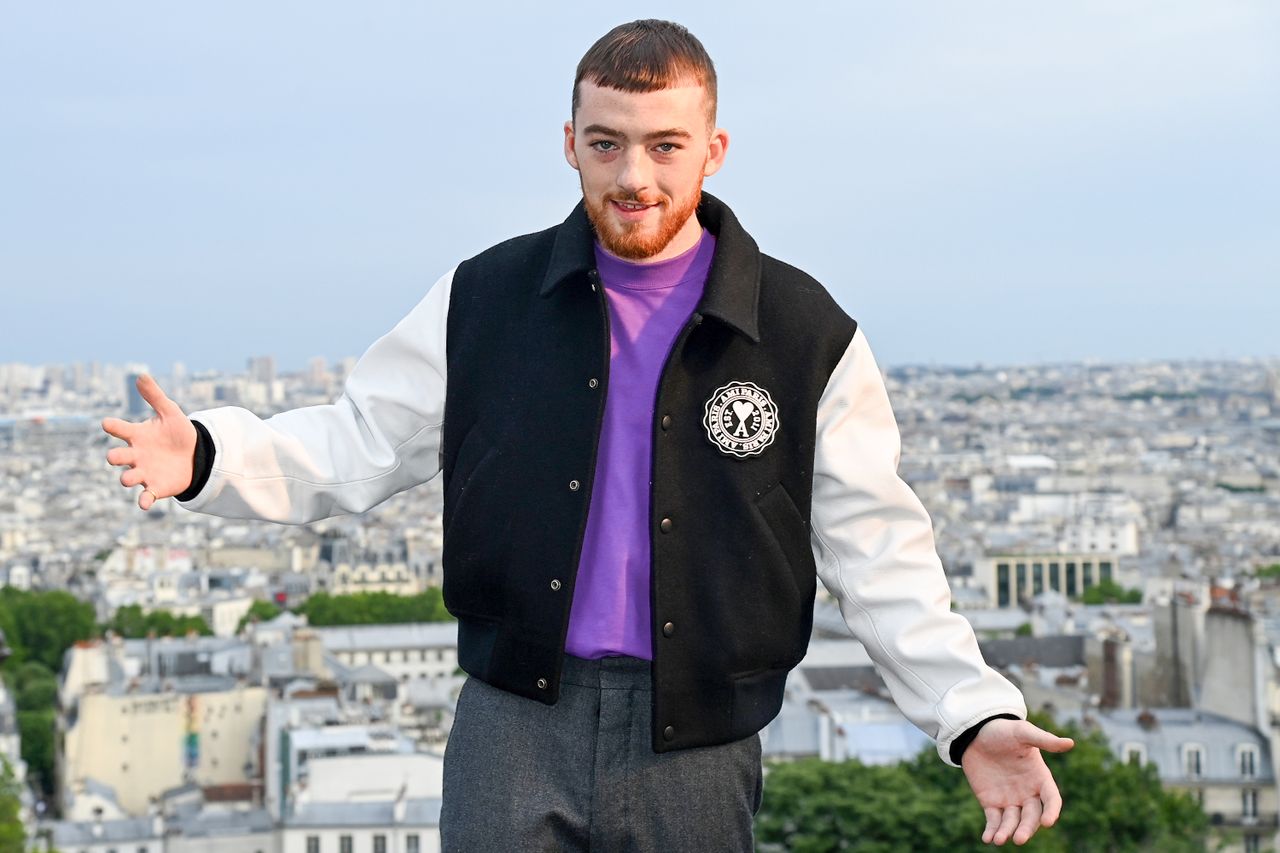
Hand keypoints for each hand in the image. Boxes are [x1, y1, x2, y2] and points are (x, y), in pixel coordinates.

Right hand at [101, 374, 197, 510]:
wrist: (196, 455)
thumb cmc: (178, 432)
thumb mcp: (170, 412)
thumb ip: (155, 396)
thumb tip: (141, 375)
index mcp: (136, 435)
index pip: (118, 429)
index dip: (112, 426)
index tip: (109, 424)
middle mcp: (135, 455)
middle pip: (115, 457)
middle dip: (114, 457)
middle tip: (116, 456)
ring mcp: (143, 472)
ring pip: (127, 478)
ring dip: (127, 479)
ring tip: (129, 479)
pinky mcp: (155, 487)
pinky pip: (145, 496)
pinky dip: (144, 500)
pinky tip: (144, 504)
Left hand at [961, 718, 1073, 845]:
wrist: (975, 733)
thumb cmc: (1003, 730)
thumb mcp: (1022, 732)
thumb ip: (1044, 740)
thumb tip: (1070, 743)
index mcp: (1040, 778)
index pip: (1051, 800)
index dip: (1051, 811)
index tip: (1047, 822)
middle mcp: (1028, 793)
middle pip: (1032, 816)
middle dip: (1027, 828)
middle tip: (1019, 838)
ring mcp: (1010, 800)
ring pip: (1013, 822)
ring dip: (1008, 832)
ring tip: (1000, 840)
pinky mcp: (991, 803)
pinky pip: (994, 821)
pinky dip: (992, 831)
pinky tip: (988, 839)